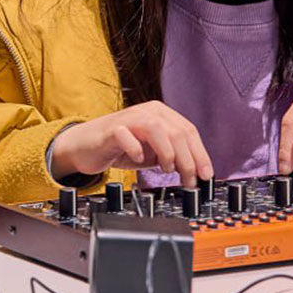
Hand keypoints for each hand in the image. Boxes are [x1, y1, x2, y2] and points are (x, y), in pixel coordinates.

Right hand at [50, 101, 212, 186]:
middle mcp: (146, 111)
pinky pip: (126, 135)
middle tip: (189, 181)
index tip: (206, 175)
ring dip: (167, 153)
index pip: (188, 130)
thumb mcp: (153, 152)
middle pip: (176, 131)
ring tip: (165, 170)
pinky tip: (139, 160)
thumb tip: (197, 173)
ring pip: (156, 128)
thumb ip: (173, 156)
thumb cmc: (121, 149)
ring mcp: (128, 118)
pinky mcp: (111, 129)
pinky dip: (136, 149)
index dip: (200, 154)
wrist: (86, 147)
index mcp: (160, 114)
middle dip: (188, 160)